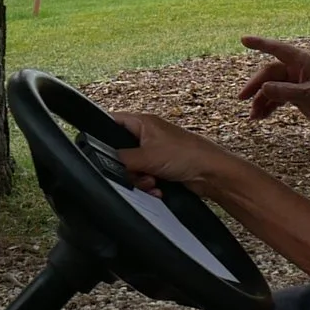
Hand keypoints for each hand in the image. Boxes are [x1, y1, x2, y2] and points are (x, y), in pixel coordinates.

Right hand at [99, 109, 222, 190]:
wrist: (211, 173)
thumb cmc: (187, 155)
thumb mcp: (146, 156)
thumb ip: (122, 158)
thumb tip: (106, 161)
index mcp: (143, 123)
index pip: (113, 121)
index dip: (102, 132)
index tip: (97, 148)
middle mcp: (148, 135)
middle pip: (121, 151)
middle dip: (127, 167)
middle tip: (137, 172)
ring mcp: (155, 152)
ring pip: (133, 168)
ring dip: (140, 179)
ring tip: (152, 181)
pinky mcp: (163, 167)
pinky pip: (146, 177)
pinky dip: (149, 185)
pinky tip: (158, 188)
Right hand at [237, 36, 309, 132]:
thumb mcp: (309, 95)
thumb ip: (285, 92)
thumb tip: (264, 88)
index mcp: (302, 61)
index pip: (277, 49)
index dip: (260, 44)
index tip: (244, 40)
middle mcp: (297, 69)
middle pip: (269, 74)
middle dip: (255, 86)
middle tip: (242, 98)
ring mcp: (296, 82)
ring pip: (271, 88)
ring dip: (261, 100)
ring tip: (253, 116)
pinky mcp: (296, 95)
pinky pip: (277, 97)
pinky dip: (268, 106)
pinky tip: (261, 116)